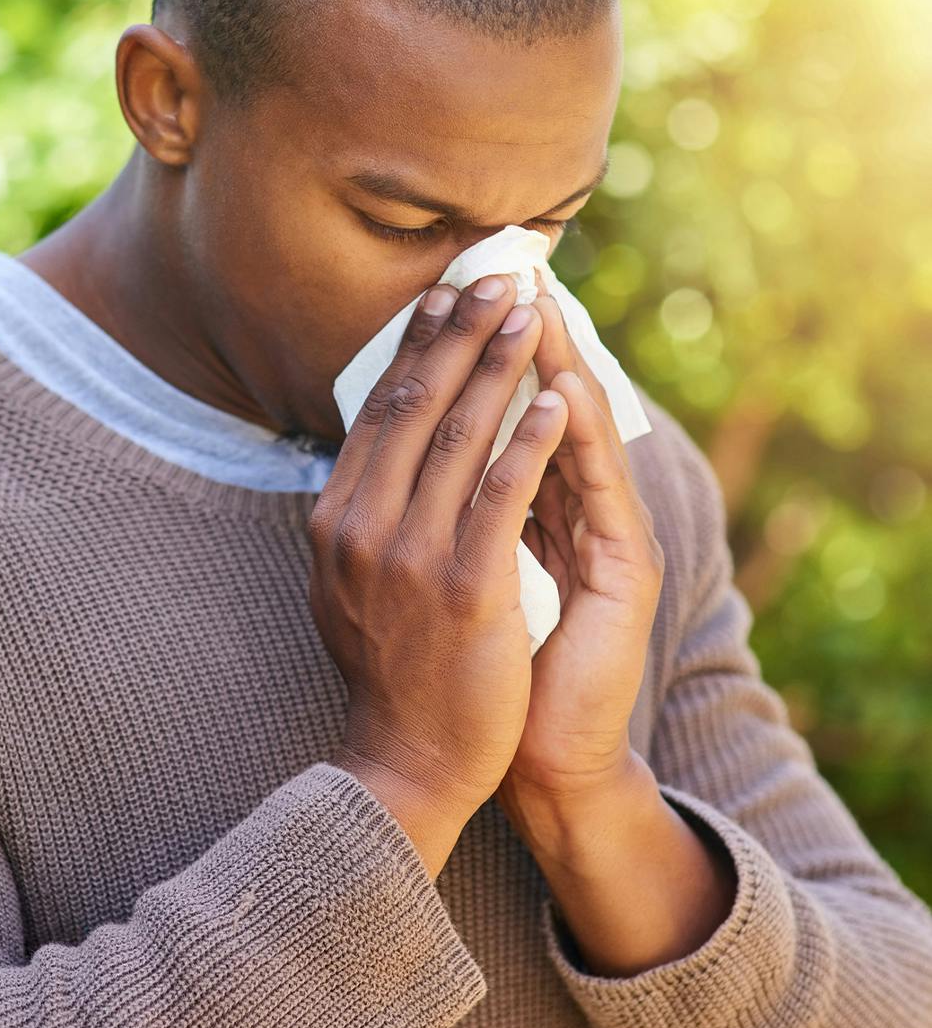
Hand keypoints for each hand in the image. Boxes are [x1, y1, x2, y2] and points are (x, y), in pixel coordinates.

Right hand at [308, 274, 569, 870]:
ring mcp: (409, 552)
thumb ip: (359, 518)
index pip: (378, 412)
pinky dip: (532, 439)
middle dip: (459, 333)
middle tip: (495, 278)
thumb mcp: (349, 583)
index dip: (415, 347)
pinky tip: (558, 399)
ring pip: (459, 434)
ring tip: (530, 314)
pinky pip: (503, 492)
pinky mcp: (465, 583)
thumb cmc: (390, 668)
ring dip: (499, 365)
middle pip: (415, 404)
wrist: (406, 758)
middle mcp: (361, 524)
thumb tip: (369, 459)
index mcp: (334, 518)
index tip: (442, 298)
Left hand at [495, 277, 664, 822]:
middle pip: (544, 406)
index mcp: (532, 512)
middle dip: (511, 341)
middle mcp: (577, 513)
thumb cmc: (480, 668)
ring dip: (550, 365)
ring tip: (530, 302)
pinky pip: (593, 491)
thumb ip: (448, 515)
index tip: (445, 298)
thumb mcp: (455, 578)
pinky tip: (560, 390)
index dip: (473, 358)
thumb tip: (398, 461)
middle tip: (495, 272)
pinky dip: (574, 437)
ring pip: (576, 433)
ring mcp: (609, 537)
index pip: (501, 416)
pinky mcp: (630, 569)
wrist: (523, 754)